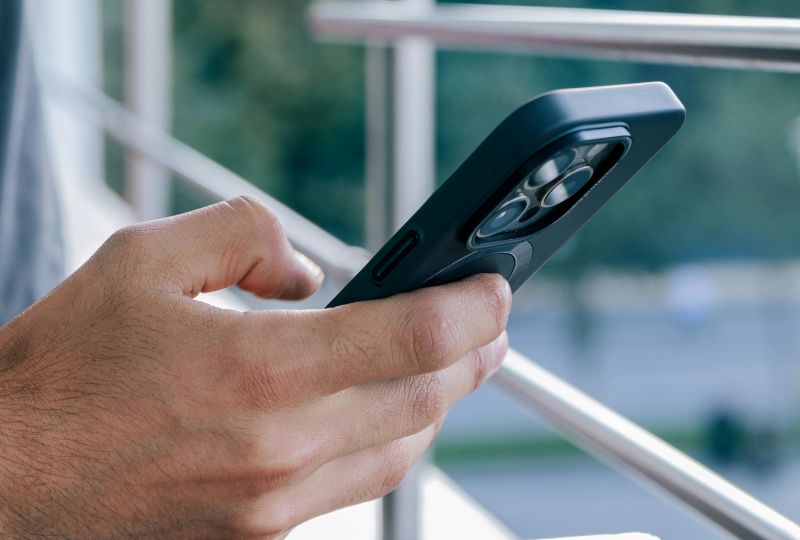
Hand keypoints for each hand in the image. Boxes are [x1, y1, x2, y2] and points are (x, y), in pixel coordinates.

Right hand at [0, 196, 510, 538]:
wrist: (5, 480)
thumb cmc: (63, 372)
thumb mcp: (143, 259)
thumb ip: (243, 238)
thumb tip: (307, 271)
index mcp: (257, 371)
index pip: (409, 340)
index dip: (469, 309)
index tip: (494, 289)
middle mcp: (278, 449)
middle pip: (421, 400)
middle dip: (473, 356)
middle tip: (492, 325)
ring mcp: (272, 503)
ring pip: (398, 452)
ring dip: (438, 404)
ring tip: (454, 365)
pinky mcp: (258, 532)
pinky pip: (353, 485)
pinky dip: (387, 442)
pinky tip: (384, 414)